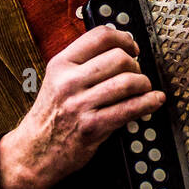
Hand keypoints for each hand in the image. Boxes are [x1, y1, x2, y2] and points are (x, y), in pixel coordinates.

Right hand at [0, 26, 164, 188]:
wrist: (34, 152)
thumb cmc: (51, 115)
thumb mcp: (57, 79)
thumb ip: (82, 62)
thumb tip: (119, 47)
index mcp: (61, 64)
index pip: (100, 36)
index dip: (124, 38)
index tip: (132, 47)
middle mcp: (69, 81)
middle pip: (118, 58)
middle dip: (136, 64)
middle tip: (137, 73)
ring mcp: (80, 104)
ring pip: (127, 82)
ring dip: (143, 84)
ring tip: (144, 88)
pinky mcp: (92, 127)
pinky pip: (129, 109)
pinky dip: (148, 103)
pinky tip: (154, 100)